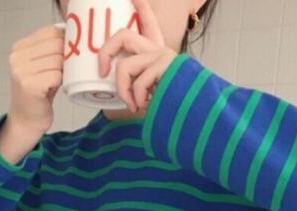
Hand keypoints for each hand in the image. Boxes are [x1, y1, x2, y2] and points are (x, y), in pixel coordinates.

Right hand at [6, 23, 65, 137]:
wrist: (25, 122)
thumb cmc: (38, 95)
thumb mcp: (41, 66)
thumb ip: (51, 50)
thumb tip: (73, 36)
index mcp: (19, 48)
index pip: (51, 31)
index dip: (64, 42)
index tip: (66, 56)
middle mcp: (17, 57)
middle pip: (56, 44)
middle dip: (65, 57)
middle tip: (63, 73)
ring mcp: (22, 71)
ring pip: (58, 60)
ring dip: (63, 72)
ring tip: (56, 83)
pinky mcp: (30, 85)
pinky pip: (57, 76)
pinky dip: (61, 83)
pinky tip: (54, 90)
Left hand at [97, 0, 178, 115]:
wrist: (194, 114)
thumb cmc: (170, 108)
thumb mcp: (152, 93)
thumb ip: (137, 84)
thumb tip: (113, 85)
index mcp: (157, 53)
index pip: (147, 22)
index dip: (140, 6)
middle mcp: (159, 49)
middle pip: (123, 35)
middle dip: (106, 51)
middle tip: (102, 72)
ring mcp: (162, 54)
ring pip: (125, 66)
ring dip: (123, 90)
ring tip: (133, 105)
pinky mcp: (166, 64)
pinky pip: (138, 82)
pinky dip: (136, 99)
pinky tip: (145, 107)